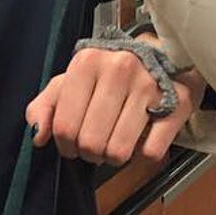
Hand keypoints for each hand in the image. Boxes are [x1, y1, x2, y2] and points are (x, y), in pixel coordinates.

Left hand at [25, 45, 205, 165]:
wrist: (158, 56)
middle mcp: (118, 69)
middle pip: (91, 142)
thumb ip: (45, 106)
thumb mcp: (70, 82)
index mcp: (87, 62)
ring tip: (113, 143)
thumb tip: (37, 136)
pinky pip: (151, 152)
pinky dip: (142, 154)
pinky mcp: (178, 103)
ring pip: (119, 151)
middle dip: (88, 153)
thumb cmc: (106, 74)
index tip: (70, 144)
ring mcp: (149, 86)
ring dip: (113, 157)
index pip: (65, 126)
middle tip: (93, 146)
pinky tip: (139, 137)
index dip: (64, 145)